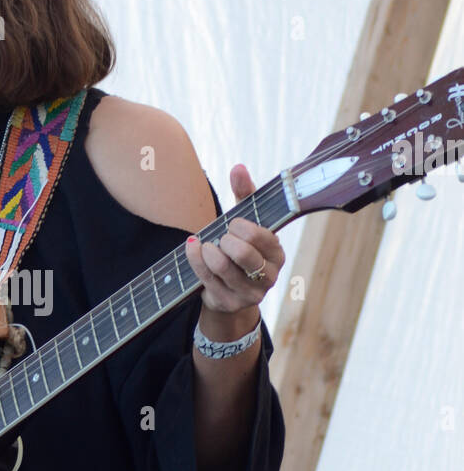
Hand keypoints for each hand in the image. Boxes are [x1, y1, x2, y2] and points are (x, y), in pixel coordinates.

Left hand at [185, 164, 284, 322]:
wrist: (229, 292)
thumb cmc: (239, 248)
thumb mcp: (245, 221)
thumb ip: (244, 194)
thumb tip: (238, 167)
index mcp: (277, 253)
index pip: (261, 236)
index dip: (241, 227)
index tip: (232, 223)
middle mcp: (269, 276)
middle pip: (244, 253)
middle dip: (225, 240)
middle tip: (221, 236)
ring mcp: (250, 293)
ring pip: (224, 267)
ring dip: (208, 251)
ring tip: (205, 244)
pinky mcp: (229, 303)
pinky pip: (207, 278)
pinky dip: (196, 260)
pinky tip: (193, 249)